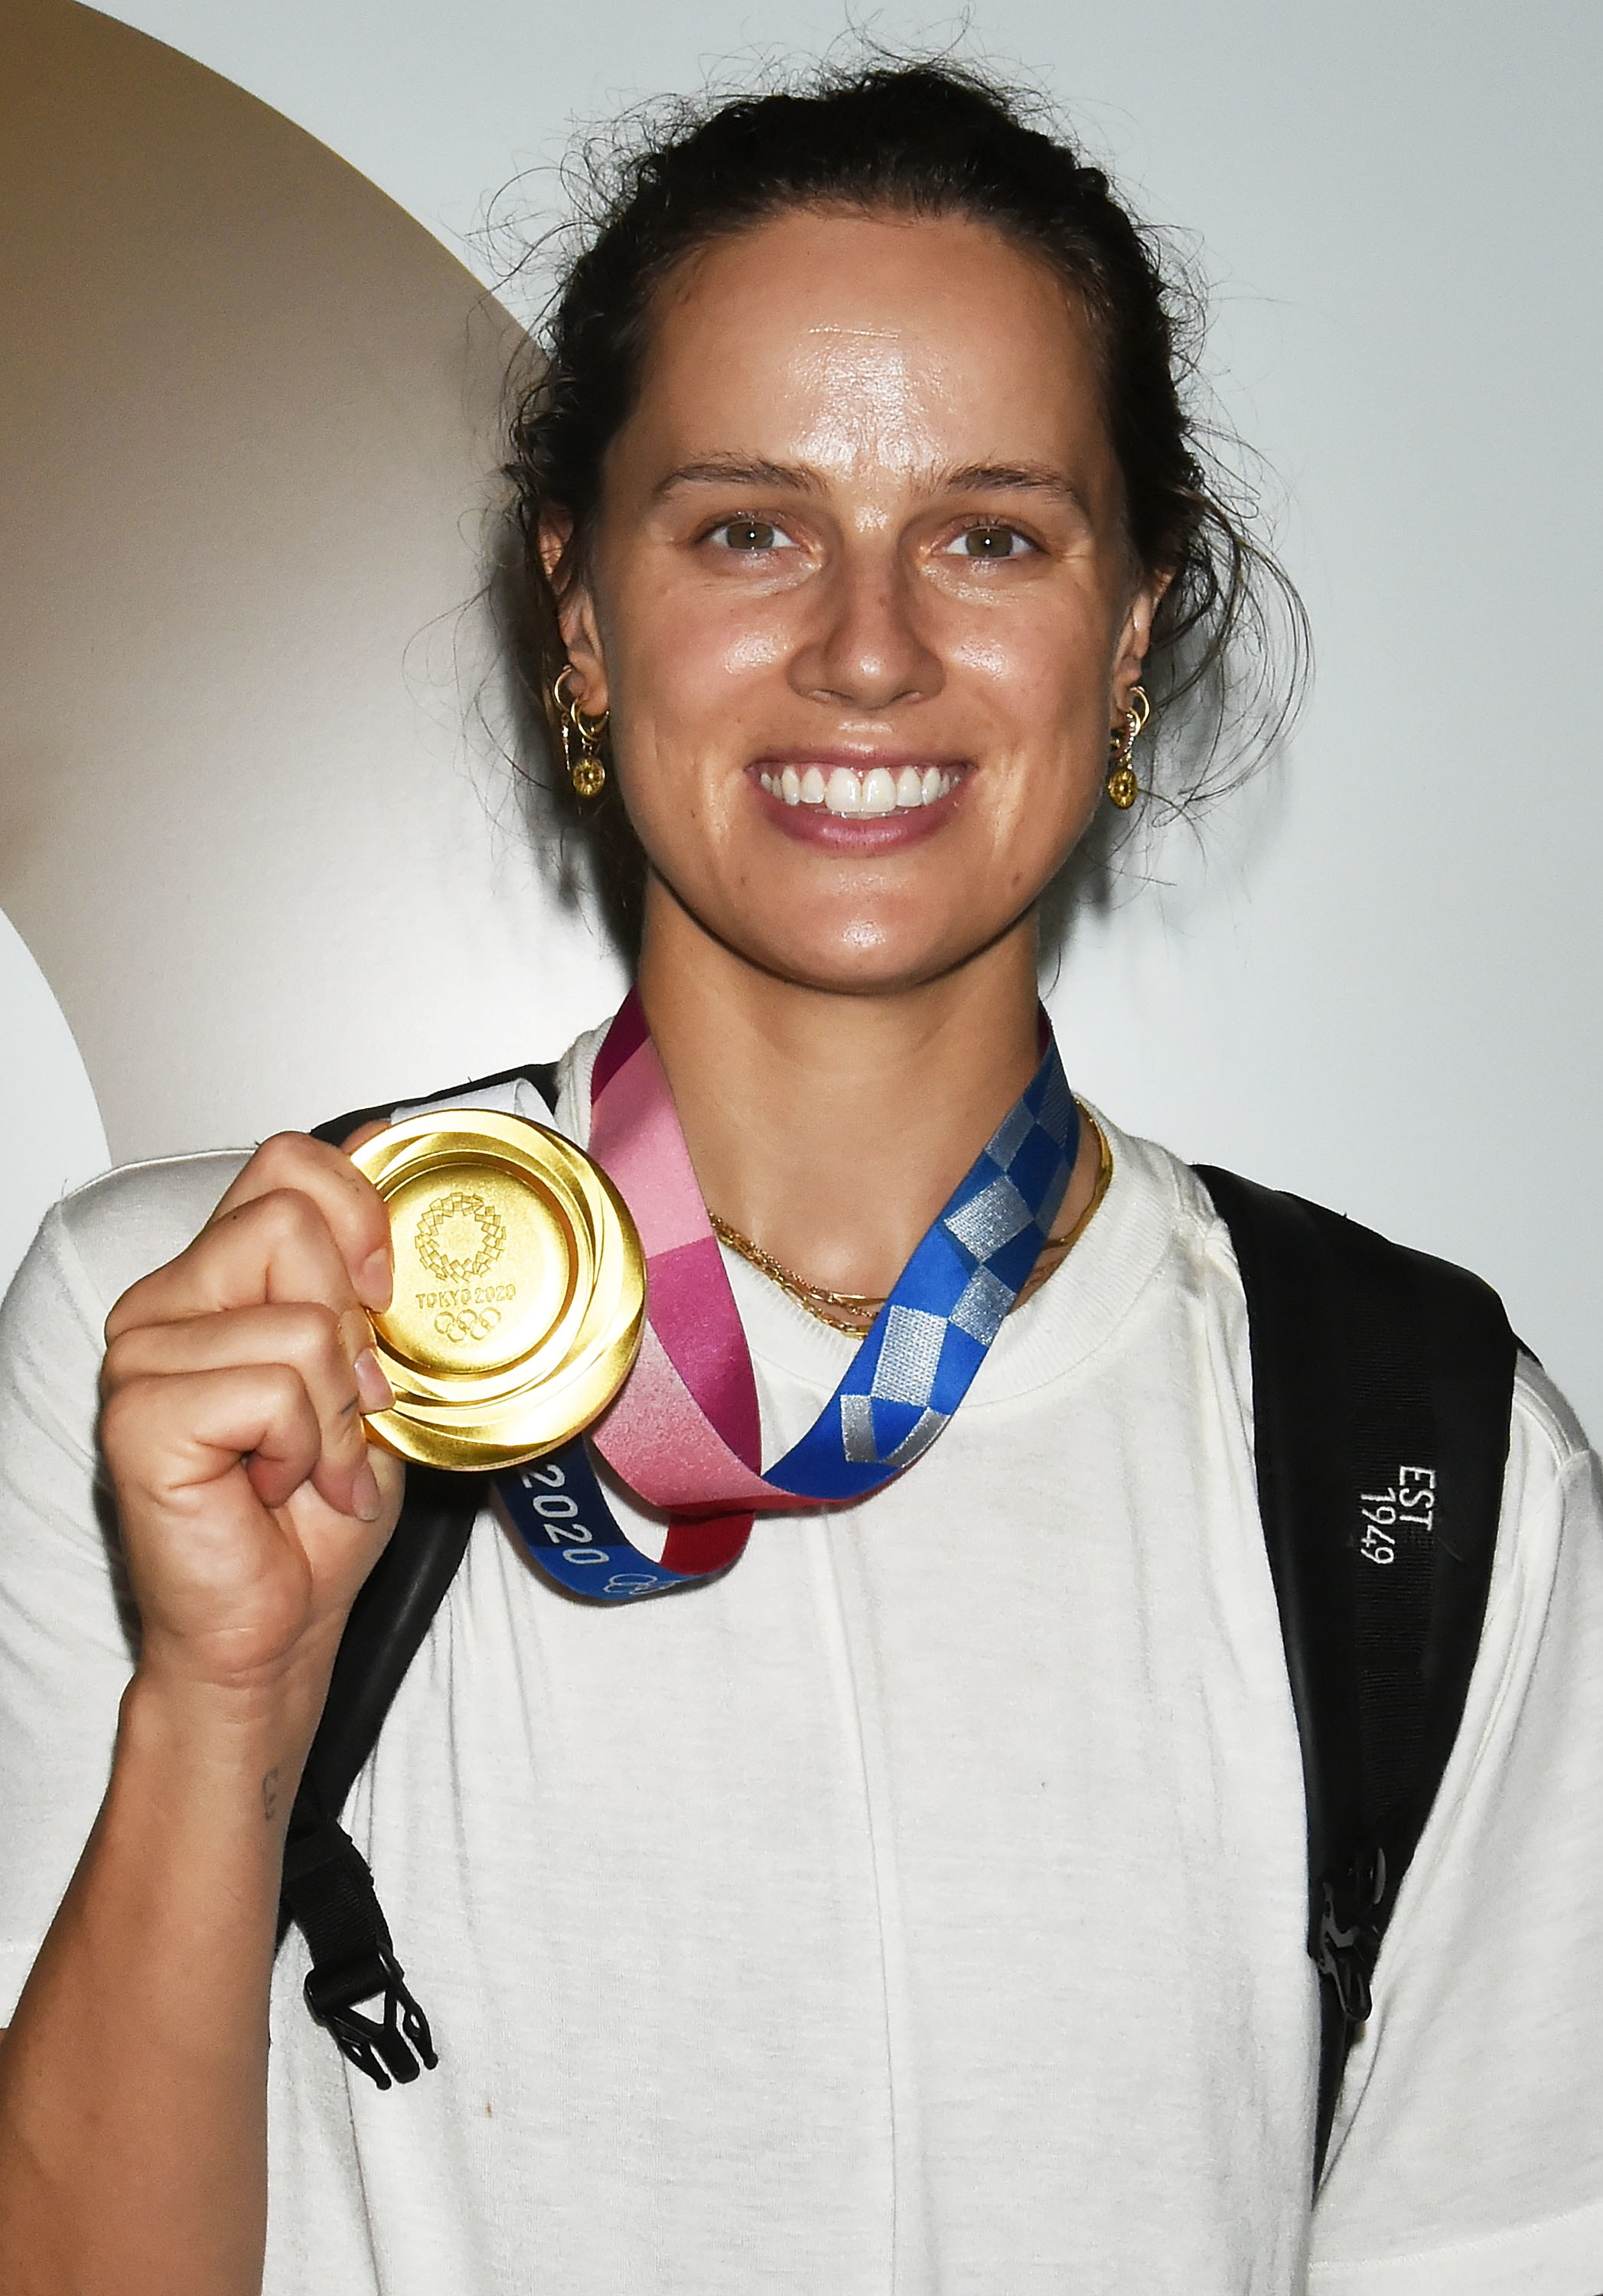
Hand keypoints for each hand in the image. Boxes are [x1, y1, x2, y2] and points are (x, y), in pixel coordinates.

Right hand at [100, 1132, 404, 1702]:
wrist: (276, 1625)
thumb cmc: (316, 1510)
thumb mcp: (373, 1369)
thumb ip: (369, 1267)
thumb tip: (390, 1137)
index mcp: (216, 1277)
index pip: (287, 1161)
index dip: (360, 1211)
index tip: (383, 1293)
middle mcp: (166, 1303)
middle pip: (291, 1220)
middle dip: (352, 1324)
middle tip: (342, 1405)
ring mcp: (141, 1355)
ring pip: (299, 1317)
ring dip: (336, 1409)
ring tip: (309, 1463)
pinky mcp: (139, 1413)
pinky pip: (272, 1388)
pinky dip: (304, 1446)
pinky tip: (275, 1485)